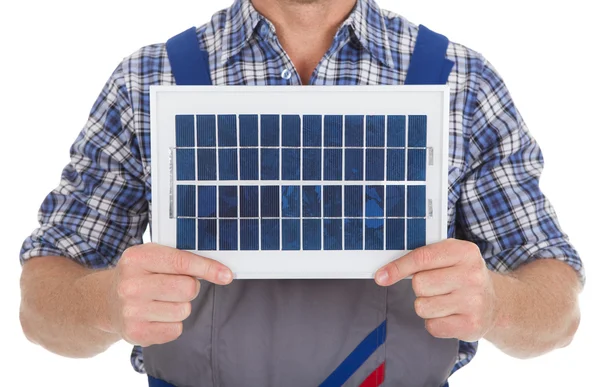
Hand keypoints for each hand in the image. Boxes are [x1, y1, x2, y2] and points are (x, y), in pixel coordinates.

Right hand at [107, 243, 232, 346]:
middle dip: (190, 287)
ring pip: (184, 310)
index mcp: (137, 258)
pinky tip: (157, 315)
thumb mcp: (152, 256)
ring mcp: (131, 311)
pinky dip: (172, 323)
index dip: (208, 268)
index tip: (226, 274)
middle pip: (188, 288)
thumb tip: (221, 271)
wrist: (106, 302)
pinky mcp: (136, 333)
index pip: (181, 262)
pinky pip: (176, 329)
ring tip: (161, 301)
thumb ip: (182, 258)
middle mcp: (131, 285)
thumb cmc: (139, 275)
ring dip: (180, 306)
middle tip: (176, 285)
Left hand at [375, 239, 497, 341]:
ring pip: (422, 306)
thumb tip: (384, 273)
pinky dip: (435, 322)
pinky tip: (449, 315)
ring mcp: (474, 302)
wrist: (495, 304)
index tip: (381, 276)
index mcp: (465, 252)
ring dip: (427, 306)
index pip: (422, 258)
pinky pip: (432, 326)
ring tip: (445, 301)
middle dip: (421, 287)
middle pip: (419, 284)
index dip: (398, 267)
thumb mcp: (450, 257)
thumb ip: (422, 257)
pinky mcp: (471, 325)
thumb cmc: (463, 276)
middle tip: (437, 286)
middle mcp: (472, 275)